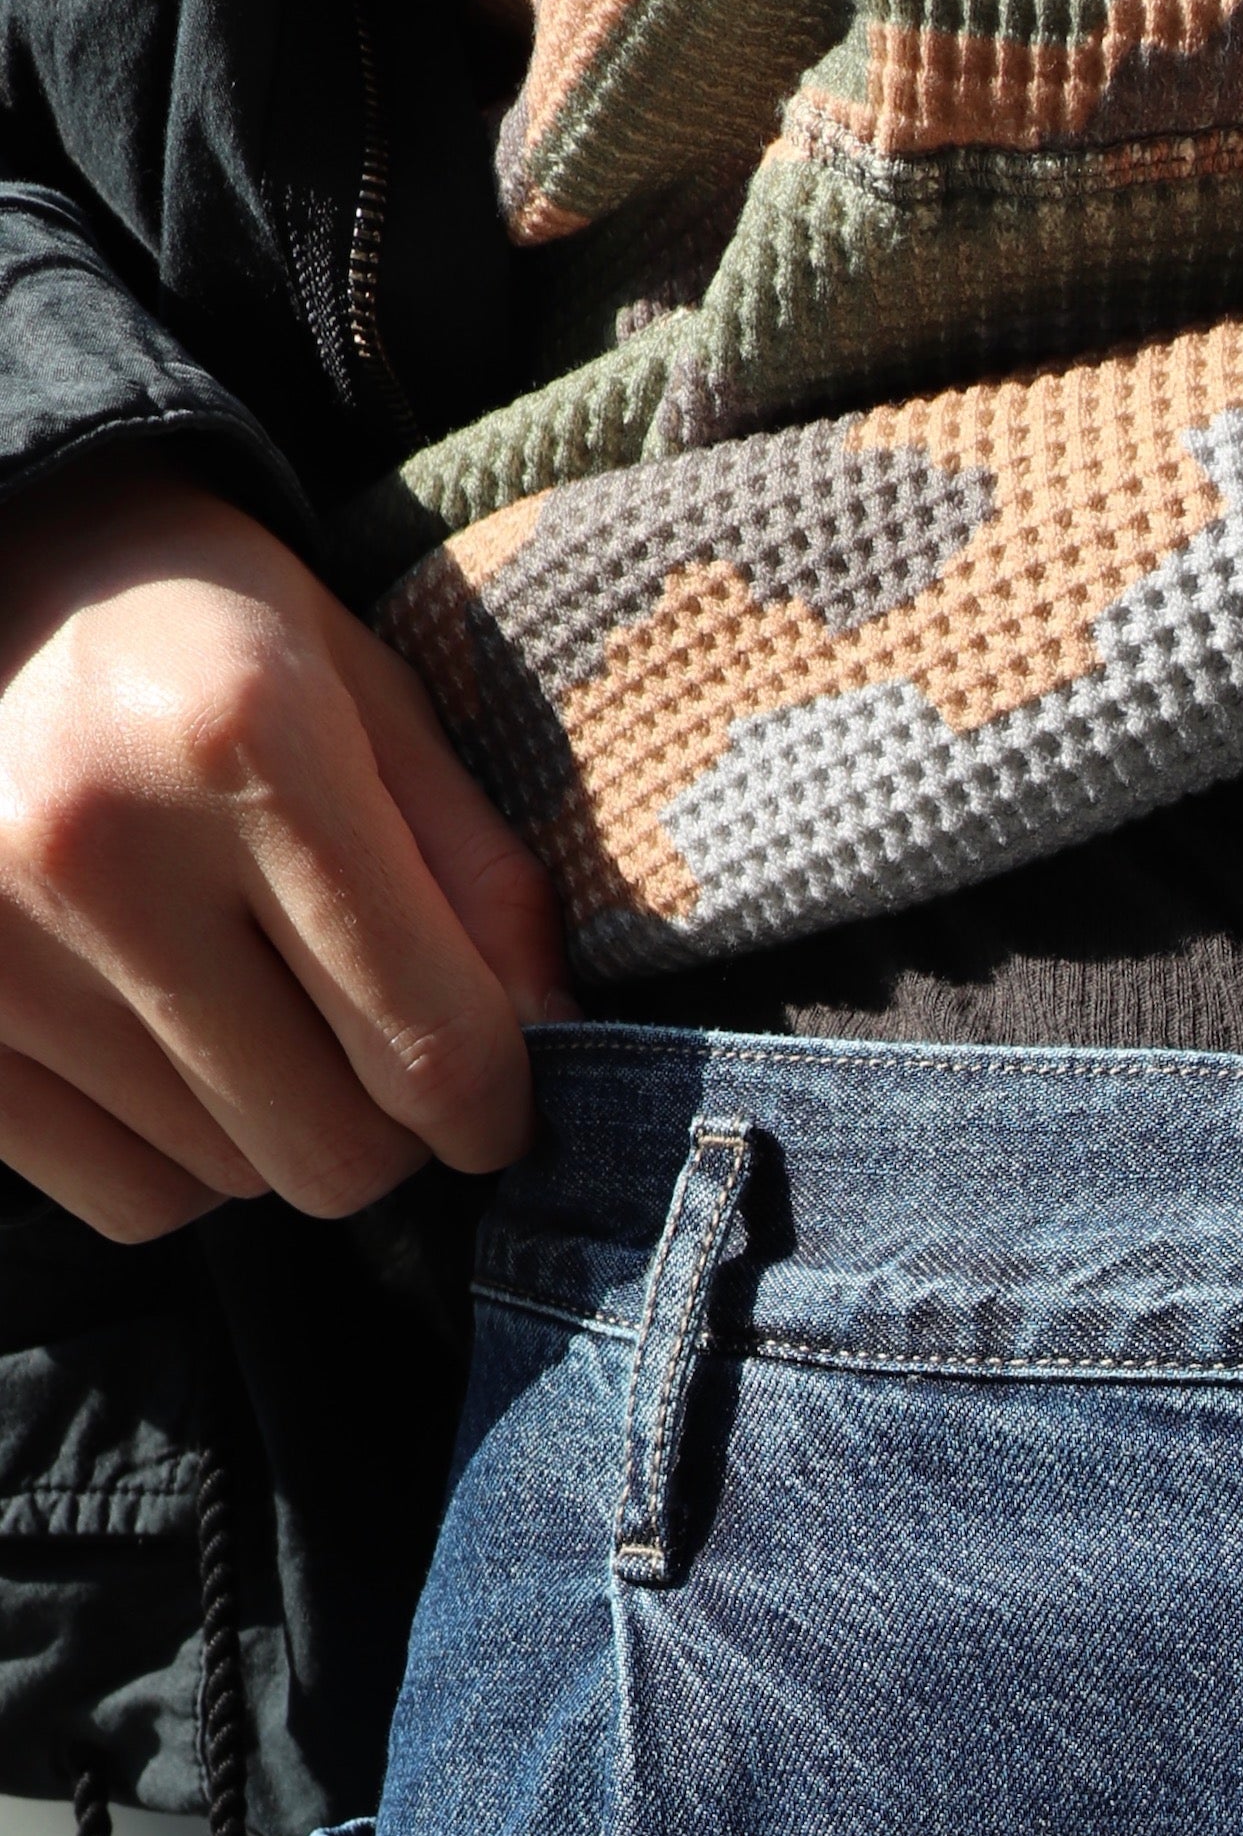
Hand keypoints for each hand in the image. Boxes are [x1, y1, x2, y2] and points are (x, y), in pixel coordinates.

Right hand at [0, 457, 570, 1242]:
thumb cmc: (193, 634)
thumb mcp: (364, 692)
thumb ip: (478, 872)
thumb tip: (554, 1043)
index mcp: (239, 737)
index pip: (433, 1046)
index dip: (497, 1109)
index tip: (498, 1101)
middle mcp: (95, 845)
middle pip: (334, 1152)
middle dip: (386, 1125)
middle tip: (365, 1042)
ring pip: (232, 1184)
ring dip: (272, 1130)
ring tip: (239, 1001)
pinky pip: (128, 1201)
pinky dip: (175, 1161)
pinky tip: (161, 1047)